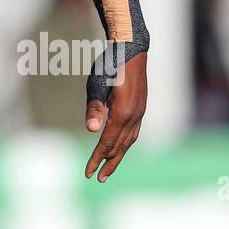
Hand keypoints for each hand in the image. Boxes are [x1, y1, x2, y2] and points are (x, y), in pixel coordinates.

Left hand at [84, 50, 146, 181]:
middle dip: (109, 163)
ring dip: (119, 155)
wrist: (131, 50)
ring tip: (109, 166)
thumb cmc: (110, 65)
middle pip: (120, 147)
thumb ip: (94, 108)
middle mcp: (134, 116)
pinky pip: (134, 132)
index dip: (96, 159)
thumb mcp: (96, 84)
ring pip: (129, 141)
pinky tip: (122, 143)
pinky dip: (126, 143)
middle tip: (99, 178)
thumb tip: (92, 131)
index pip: (107, 143)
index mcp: (122, 113)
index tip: (87, 173)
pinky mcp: (141, 107)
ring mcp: (140, 112)